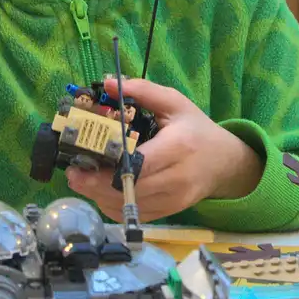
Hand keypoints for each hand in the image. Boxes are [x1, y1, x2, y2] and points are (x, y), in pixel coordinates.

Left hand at [65, 77, 262, 222]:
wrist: (226, 162)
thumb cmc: (197, 129)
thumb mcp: (175, 103)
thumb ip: (144, 91)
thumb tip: (108, 83)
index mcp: (179, 147)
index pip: (139, 164)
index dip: (108, 167)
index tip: (82, 160)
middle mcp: (178, 178)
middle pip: (130, 189)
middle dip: (96, 184)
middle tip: (73, 173)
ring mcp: (175, 200)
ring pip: (130, 206)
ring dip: (100, 196)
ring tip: (81, 181)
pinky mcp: (170, 213)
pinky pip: (136, 215)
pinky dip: (114, 206)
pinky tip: (101, 192)